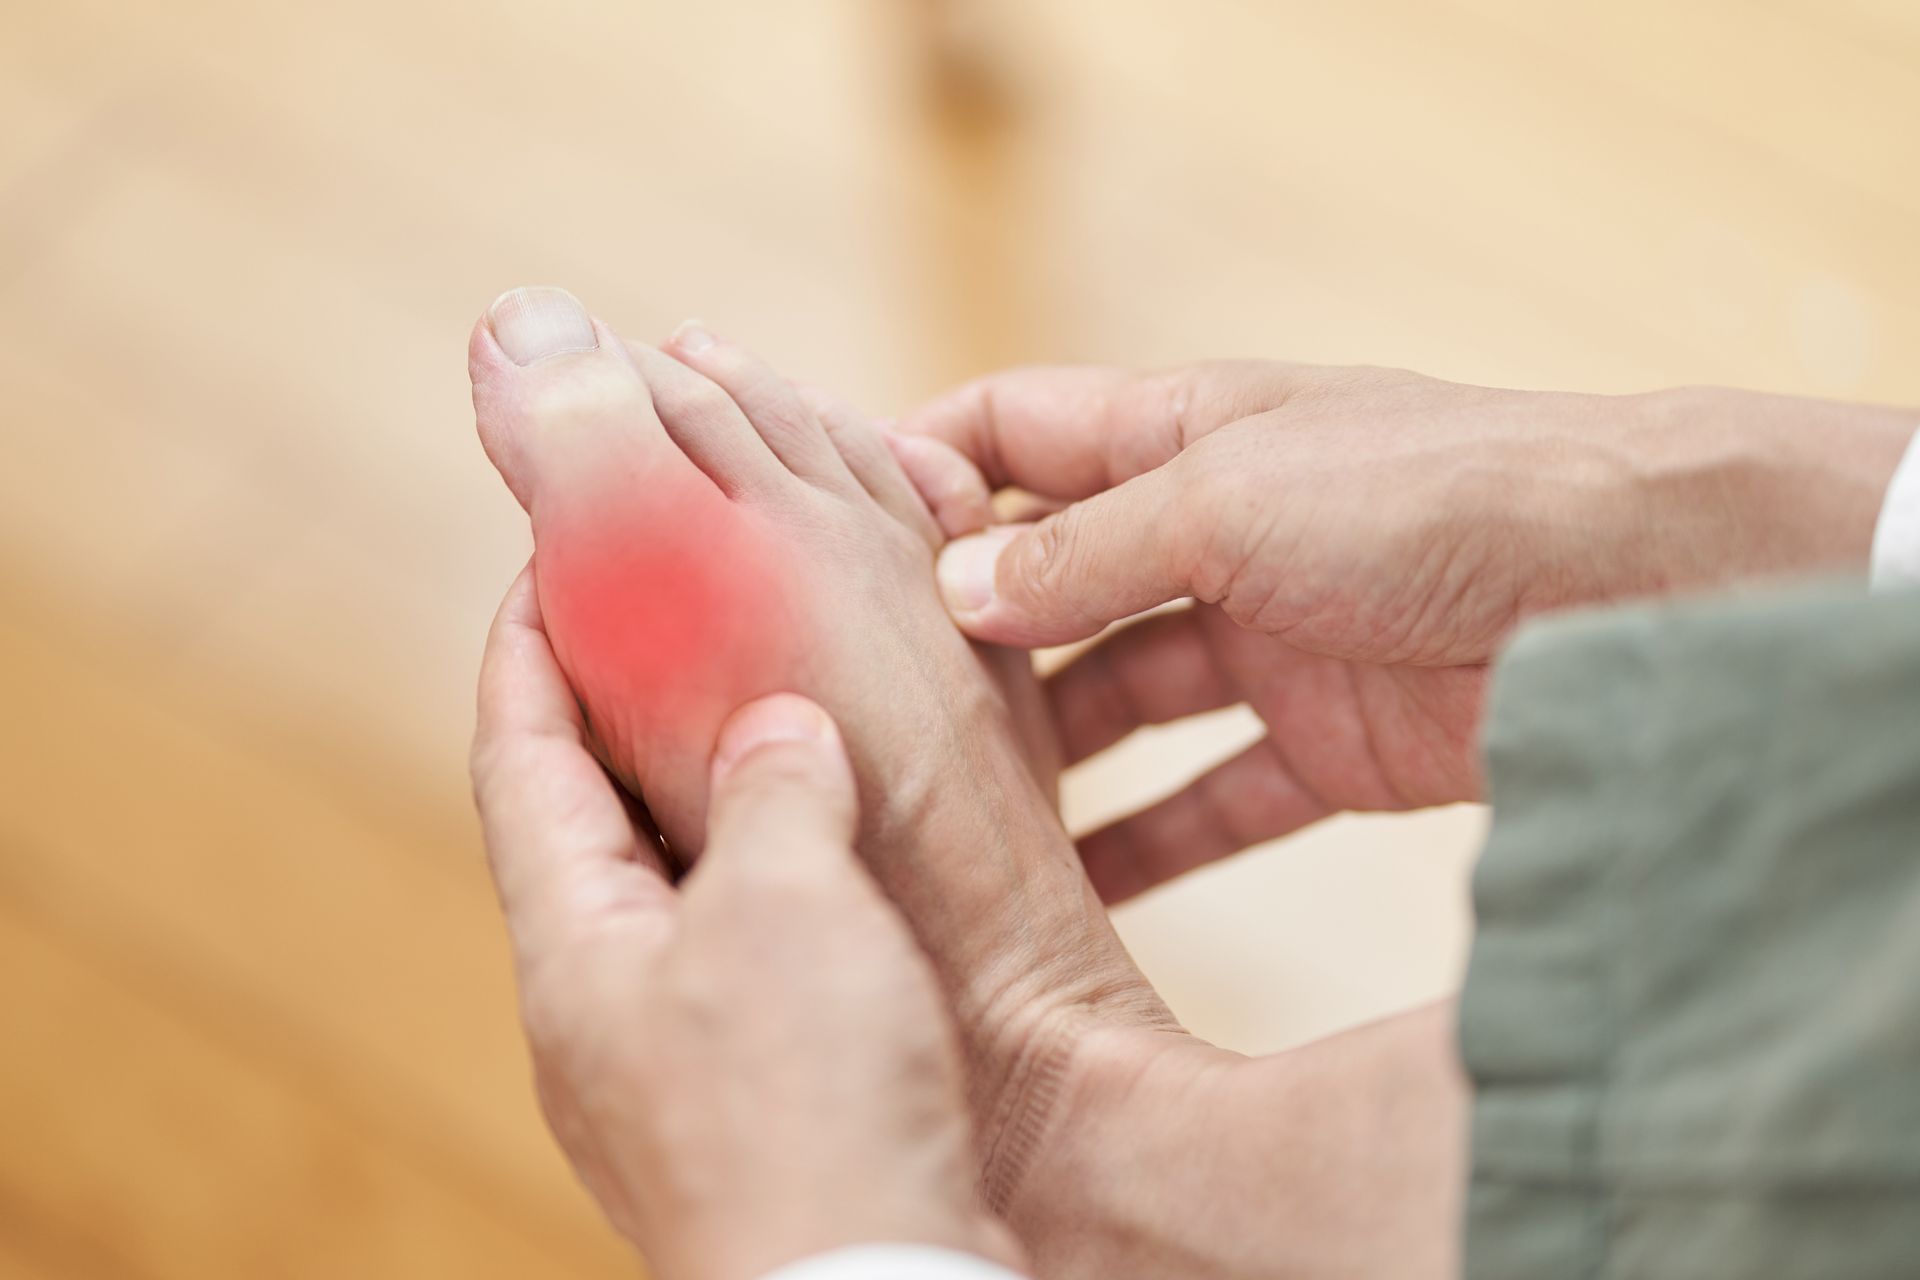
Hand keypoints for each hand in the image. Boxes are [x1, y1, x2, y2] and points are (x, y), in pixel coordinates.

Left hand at [471, 570, 1021, 1279]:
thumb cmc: (809, 1110)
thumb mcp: (789, 911)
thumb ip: (773, 794)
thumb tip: (776, 726)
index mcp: (574, 947)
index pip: (519, 763)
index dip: (526, 648)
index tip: (548, 554)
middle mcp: (601, 1004)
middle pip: (585, 822)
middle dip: (617, 711)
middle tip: (668, 613)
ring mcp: (669, 1059)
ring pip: (674, 890)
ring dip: (708, 794)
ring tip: (768, 711)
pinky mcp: (750, 1099)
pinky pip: (743, 951)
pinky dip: (777, 876)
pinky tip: (842, 852)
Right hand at [901, 364, 1913, 897]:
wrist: (1632, 591)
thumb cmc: (1436, 494)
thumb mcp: (1228, 499)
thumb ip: (1086, 551)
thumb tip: (954, 591)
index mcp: (1187, 432)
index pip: (1017, 431)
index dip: (922, 470)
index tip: (831, 540)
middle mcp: (1219, 531)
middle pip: (1057, 581)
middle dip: (968, 638)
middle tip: (868, 713)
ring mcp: (1273, 640)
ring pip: (1124, 703)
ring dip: (1046, 760)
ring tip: (947, 822)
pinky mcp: (1329, 744)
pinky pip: (1213, 799)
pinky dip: (1151, 844)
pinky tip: (1075, 893)